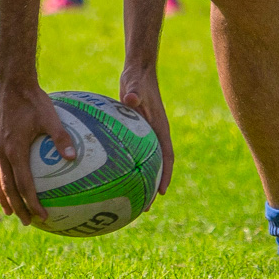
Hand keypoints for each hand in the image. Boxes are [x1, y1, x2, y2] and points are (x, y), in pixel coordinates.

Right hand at [0, 78, 72, 224]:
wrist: (12, 81)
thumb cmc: (34, 99)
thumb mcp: (51, 117)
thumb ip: (61, 137)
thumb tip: (73, 157)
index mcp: (15, 150)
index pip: (24, 184)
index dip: (32, 202)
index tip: (42, 216)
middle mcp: (2, 151)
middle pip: (8, 187)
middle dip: (17, 206)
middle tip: (26, 222)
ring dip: (3, 195)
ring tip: (8, 210)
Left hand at [119, 66, 174, 205]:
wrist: (139, 71)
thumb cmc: (138, 79)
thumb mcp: (135, 85)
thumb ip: (134, 92)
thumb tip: (131, 97)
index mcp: (160, 128)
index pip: (166, 157)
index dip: (165, 175)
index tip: (160, 192)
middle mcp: (156, 134)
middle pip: (158, 166)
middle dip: (153, 186)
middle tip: (143, 207)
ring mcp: (147, 134)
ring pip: (147, 162)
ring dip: (141, 180)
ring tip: (129, 199)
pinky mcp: (137, 132)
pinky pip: (135, 153)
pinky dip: (129, 165)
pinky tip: (112, 175)